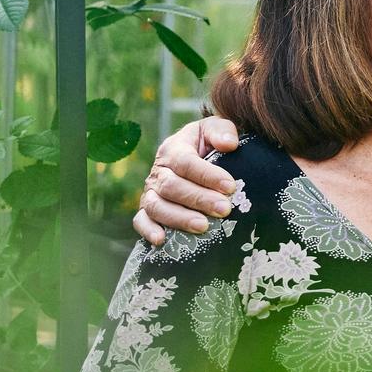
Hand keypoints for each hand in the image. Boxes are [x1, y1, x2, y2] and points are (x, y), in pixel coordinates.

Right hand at [131, 115, 240, 244]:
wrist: (194, 157)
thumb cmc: (208, 144)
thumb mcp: (215, 130)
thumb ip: (222, 131)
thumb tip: (229, 144)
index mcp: (173, 148)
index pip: (186, 162)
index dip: (207, 175)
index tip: (230, 187)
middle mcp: (158, 171)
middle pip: (172, 186)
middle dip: (199, 199)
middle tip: (224, 209)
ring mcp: (151, 192)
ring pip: (156, 206)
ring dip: (179, 218)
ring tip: (203, 226)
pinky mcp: (147, 210)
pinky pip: (141, 220)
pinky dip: (148, 230)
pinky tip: (161, 240)